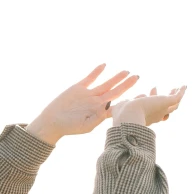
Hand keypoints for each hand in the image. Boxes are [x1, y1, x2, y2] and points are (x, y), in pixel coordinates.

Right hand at [25, 64, 139, 142]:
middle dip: (126, 84)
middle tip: (137, 77)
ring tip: (126, 71)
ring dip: (116, 77)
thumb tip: (110, 106)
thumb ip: (99, 117)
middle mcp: (96, 102)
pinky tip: (104, 65)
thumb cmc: (69, 127)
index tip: (140, 96)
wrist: (52, 121)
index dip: (128, 100)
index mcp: (100, 112)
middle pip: (115, 91)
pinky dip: (97, 71)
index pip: (118, 104)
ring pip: (106, 83)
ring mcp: (88, 94)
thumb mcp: (86, 126)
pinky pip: (90, 78)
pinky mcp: (79, 87)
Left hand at [111, 85, 186, 126]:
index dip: (147, 101)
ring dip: (175, 97)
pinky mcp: (166, 102)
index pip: (148, 110)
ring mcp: (162, 110)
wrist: (129, 115)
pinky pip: (177, 97)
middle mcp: (154, 116)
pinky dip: (181, 92)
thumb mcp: (120, 107)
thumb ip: (122, 105)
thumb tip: (118, 103)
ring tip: (177, 89)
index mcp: (144, 118)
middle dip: (164, 100)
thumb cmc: (121, 114)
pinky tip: (184, 86)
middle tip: (165, 92)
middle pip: (163, 109)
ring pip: (173, 105)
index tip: (144, 95)